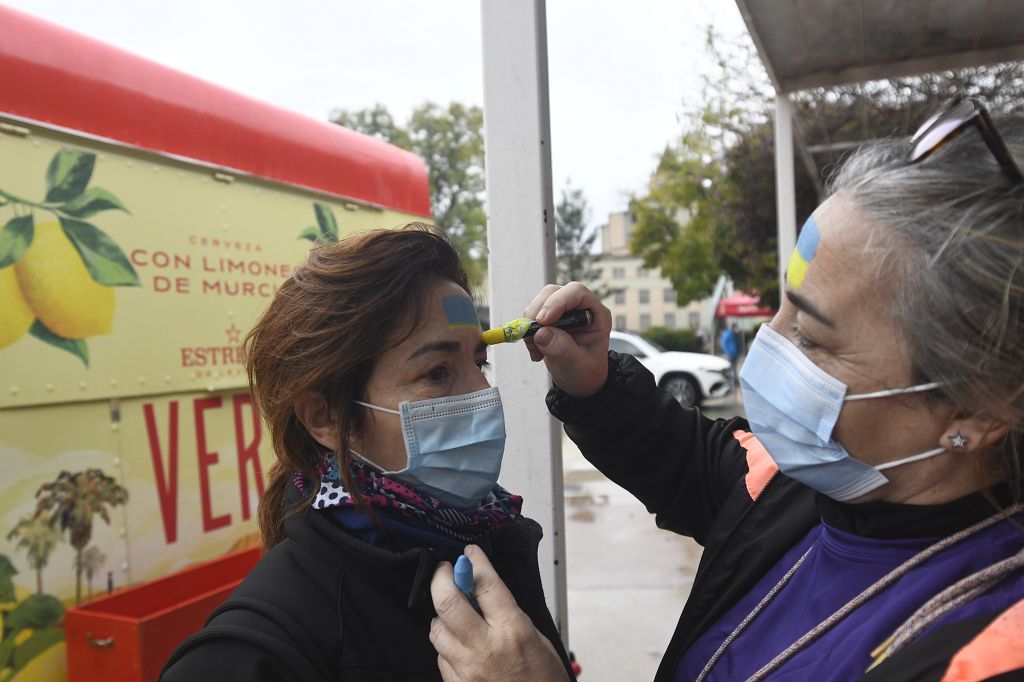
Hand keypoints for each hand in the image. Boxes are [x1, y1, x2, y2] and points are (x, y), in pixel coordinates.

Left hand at [429, 545, 567, 681]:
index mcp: (513, 631)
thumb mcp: (538, 640)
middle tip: (444, 570)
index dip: (475, 562)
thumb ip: (510, 615)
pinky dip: (445, 645)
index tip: (470, 553)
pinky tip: (457, 643)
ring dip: (441, 615)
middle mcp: (485, 648)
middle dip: (441, 578)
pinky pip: (440, 657)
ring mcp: (467, 670)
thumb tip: (485, 592)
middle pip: (448, 602)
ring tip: (451, 611)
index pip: (486, 585)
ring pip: (436, 630)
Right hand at [523, 282, 611, 397]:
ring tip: (536, 350)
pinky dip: (527, 333)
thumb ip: (562, 348)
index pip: (577, 293)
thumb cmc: (585, 372)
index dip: (558, 301)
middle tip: (532, 334)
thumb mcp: (577, 364)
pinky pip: (531, 317)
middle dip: (539, 312)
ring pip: (539, 302)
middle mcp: (579, 308)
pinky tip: (536, 352)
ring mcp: (562, 312)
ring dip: (530, 324)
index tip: (543, 321)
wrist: (578, 381)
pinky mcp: (548, 320)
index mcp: (596, 314)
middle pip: (553, 293)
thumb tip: (541, 333)